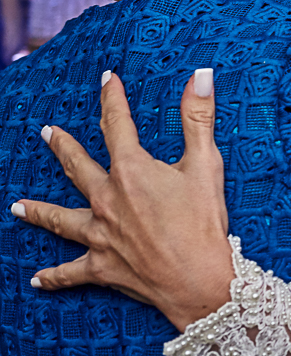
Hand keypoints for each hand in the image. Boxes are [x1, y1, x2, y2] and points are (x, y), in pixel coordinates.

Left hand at [12, 69, 234, 330]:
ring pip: (60, 220)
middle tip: (47, 133)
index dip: (113, 99)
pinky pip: (70, 272)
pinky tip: (37, 279)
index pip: (117, 125)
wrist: (198, 279)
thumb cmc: (204, 222)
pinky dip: (53, 277)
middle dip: (62, 148)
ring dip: (38, 212)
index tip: (108, 79)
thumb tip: (201, 75)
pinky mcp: (101, 266)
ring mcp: (100, 234)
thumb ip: (198, 117)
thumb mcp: (206, 163)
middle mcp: (107, 199)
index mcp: (131, 171)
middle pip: (78, 167)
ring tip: (17, 206)